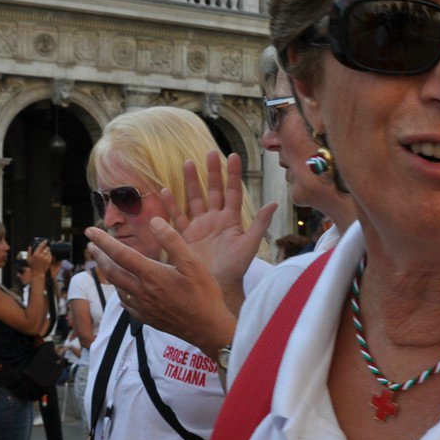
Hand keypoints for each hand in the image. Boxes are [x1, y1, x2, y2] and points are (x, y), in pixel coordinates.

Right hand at [30, 243, 53, 275]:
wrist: (38, 273)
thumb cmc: (32, 266)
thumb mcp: (28, 259)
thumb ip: (29, 252)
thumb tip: (30, 246)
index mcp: (35, 254)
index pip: (41, 246)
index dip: (43, 242)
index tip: (45, 241)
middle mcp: (41, 256)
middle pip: (46, 248)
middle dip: (47, 248)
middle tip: (46, 248)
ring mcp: (46, 258)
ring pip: (49, 251)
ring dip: (48, 251)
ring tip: (46, 254)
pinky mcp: (49, 261)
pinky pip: (51, 255)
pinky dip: (50, 255)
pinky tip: (47, 257)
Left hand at [86, 221, 234, 353]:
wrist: (207, 328)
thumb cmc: (203, 294)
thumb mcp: (193, 262)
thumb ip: (172, 240)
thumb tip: (154, 222)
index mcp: (151, 275)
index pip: (120, 254)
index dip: (103, 241)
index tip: (90, 230)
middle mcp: (142, 291)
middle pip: (112, 272)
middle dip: (99, 256)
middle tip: (91, 246)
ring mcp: (143, 307)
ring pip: (117, 288)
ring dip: (108, 274)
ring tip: (106, 265)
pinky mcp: (147, 318)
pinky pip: (126, 304)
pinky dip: (121, 293)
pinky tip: (124, 292)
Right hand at [159, 154, 277, 299]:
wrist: (216, 287)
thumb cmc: (235, 268)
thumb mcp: (249, 245)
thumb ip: (260, 223)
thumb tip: (275, 203)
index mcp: (231, 220)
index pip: (232, 192)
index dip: (232, 174)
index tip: (232, 155)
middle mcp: (215, 220)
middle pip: (213, 190)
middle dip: (211, 172)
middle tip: (209, 153)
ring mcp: (199, 227)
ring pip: (194, 198)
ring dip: (191, 182)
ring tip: (187, 163)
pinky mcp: (185, 236)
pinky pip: (177, 216)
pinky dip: (171, 204)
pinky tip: (164, 191)